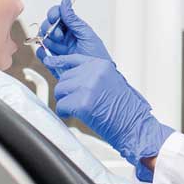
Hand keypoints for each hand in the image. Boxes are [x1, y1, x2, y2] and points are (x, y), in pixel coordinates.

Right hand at [35, 0, 110, 61]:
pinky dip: (43, 52)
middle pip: (48, 25)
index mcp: (73, 28)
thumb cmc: (97, 57)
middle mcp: (64, 36)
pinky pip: (41, 53)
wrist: (95, 77)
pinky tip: (51, 55)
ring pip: (43, 37)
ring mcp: (58, 48)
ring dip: (47, 40)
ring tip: (57, 47)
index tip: (55, 18)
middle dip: (51, 28)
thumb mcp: (87, 35)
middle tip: (59, 36)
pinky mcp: (53, 60)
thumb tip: (65, 2)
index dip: (54, 14)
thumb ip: (73, 20)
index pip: (59, 14)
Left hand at [44, 53, 173, 181]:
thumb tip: (71, 77)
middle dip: (66, 91)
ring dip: (65, 101)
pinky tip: (76, 116)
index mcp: (101, 65)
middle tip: (76, 102)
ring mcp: (87, 86)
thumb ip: (92, 76)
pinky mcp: (81, 103)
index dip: (60, 62)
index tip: (50, 62)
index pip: (74, 59)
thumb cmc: (124, 108)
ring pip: (60, 90)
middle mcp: (93, 72)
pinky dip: (65, 113)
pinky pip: (61, 106)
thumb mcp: (110, 82)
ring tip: (77, 109)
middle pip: (64, 77)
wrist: (134, 125)